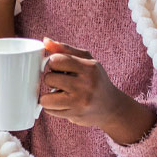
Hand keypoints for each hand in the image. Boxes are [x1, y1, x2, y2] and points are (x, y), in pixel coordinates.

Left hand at [40, 37, 156, 144]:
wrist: (112, 108)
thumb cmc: (96, 80)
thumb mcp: (87, 60)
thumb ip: (65, 49)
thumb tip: (45, 41)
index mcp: (89, 67)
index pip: (56, 60)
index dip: (52, 63)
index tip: (58, 67)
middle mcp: (86, 85)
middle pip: (49, 78)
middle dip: (51, 79)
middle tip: (61, 82)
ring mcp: (80, 102)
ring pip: (46, 98)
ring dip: (49, 96)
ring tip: (59, 94)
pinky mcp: (75, 115)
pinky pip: (50, 110)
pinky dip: (52, 107)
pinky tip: (63, 103)